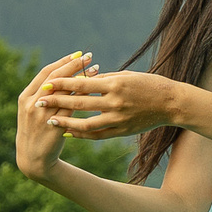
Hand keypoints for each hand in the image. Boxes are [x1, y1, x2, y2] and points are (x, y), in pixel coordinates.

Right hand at [15, 51, 95, 178]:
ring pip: (65, 91)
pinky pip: (72, 107)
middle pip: (56, 78)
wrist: (33, 159)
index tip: (77, 54)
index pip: (46, 73)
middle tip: (88, 56)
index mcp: (25, 97)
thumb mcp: (33, 111)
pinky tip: (95, 90)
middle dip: (73, 65)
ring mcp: (43, 115)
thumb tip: (61, 74)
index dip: (62, 62)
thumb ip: (43, 95)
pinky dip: (83, 96)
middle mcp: (32, 104)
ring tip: (96, 69)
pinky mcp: (55, 126)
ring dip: (82, 78)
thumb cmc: (35, 131)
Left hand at [36, 68, 189, 138]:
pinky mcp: (122, 131)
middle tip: (40, 101)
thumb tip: (83, 80)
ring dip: (66, 123)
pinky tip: (69, 133)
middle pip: (80, 103)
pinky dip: (81, 134)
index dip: (64, 83)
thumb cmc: (149, 84)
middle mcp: (116, 102)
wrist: (172, 103)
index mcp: (116, 84)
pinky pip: (97, 134)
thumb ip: (105, 79)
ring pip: (86, 123)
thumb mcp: (126, 76)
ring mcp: (119, 118)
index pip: (83, 83)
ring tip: (50, 121)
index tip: (47, 83)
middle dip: (57, 102)